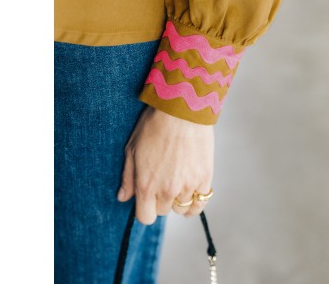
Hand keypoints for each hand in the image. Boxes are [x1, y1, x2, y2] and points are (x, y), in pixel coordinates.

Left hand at [117, 105, 214, 224]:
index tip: (148, 197)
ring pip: (183, 208)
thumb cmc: (154, 125)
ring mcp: (188, 186)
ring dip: (179, 198)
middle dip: (161, 199)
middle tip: (163, 179)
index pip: (145, 217)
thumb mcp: (132, 149)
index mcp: (146, 185)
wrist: (182, 111)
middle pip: (164, 211)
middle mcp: (167, 190)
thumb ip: (128, 177)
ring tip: (179, 181)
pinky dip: (197, 200)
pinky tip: (193, 190)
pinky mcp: (204, 178)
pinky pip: (201, 202)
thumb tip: (123, 197)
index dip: (145, 209)